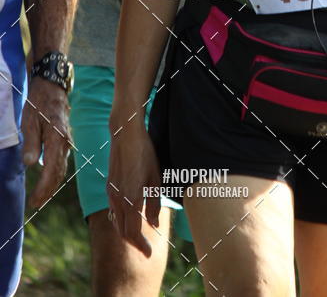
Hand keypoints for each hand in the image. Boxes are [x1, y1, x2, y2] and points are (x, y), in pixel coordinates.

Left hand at [22, 77, 70, 207]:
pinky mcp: (65, 139)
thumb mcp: (30, 121)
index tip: (34, 201)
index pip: (51, 171)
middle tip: (36, 204)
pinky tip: (48, 178)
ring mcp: (67, 141)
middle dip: (48, 190)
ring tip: (41, 196)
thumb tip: (31, 164)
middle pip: (59, 173)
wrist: (52, 86)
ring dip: (52, 184)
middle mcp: (66, 142)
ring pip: (62, 168)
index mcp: (57, 139)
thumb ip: (31, 143)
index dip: (43, 188)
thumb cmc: (39, 102)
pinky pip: (62, 161)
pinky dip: (55, 173)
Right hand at [107, 121, 160, 256]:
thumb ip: (154, 204)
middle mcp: (118, 199)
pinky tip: (130, 218)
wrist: (125, 135)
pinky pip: (114, 211)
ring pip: (116, 222)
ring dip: (127, 232)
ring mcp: (111, 193)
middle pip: (122, 231)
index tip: (149, 254)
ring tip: (139, 237)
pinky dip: (121, 220)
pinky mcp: (109, 187)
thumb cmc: (145, 154)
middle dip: (134, 243)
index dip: (141, 246)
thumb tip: (153, 224)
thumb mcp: (155, 178)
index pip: (133, 232)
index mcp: (131, 199)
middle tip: (146, 249)